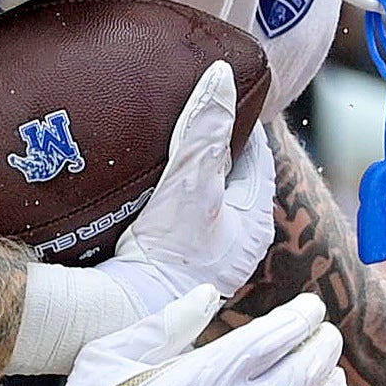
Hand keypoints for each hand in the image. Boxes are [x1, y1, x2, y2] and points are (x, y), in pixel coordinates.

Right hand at [14, 288, 355, 385]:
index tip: (311, 309)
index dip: (303, 318)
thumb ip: (166, 323)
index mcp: (204, 374)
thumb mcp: (110, 355)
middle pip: (304, 374)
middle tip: (326, 339)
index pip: (277, 336)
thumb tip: (207, 294)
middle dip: (323, 350)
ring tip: (331, 380)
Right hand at [94, 59, 275, 316]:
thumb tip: (223, 75)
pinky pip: (190, 230)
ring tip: (171, 158)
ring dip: (198, 184)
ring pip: (212, 208)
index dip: (240, 125)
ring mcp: (214, 262)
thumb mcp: (189, 181)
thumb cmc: (166, 251)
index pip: (257, 158)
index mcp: (256, 220)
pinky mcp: (185, 273)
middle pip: (235, 183)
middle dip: (218, 154)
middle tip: (192, 123)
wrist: (128, 310)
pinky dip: (180, 210)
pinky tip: (156, 202)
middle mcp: (242, 244)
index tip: (221, 100)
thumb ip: (206, 128)